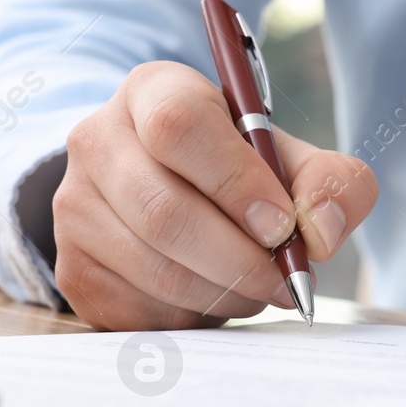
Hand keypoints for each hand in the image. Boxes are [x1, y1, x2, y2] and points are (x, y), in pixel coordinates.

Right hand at [54, 61, 376, 329]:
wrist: (173, 196)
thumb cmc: (241, 172)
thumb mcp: (293, 160)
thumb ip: (331, 183)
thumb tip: (321, 231)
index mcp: (153, 91)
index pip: (179, 126)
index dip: (236, 183)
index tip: (281, 224)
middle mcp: (97, 140)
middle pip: (164, 211)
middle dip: (241, 259)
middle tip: (284, 279)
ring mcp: (75, 208)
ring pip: (155, 268)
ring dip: (224, 292)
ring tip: (257, 286)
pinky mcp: (73, 269)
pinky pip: (140, 309)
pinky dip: (193, 315)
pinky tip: (213, 295)